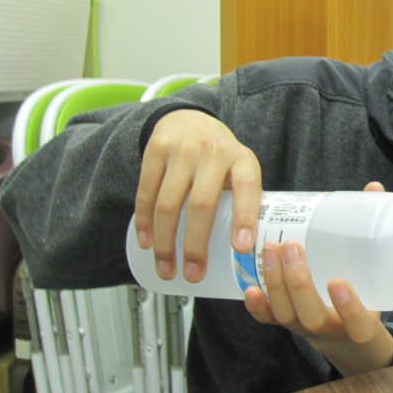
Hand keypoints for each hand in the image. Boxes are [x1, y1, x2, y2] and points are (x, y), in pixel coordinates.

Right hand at [134, 109, 261, 282]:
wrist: (189, 119)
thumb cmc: (220, 156)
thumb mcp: (240, 169)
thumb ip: (243, 200)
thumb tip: (247, 252)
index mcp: (242, 160)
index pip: (248, 188)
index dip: (245, 218)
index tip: (242, 248)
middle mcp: (213, 152)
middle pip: (202, 204)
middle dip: (195, 245)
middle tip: (193, 273)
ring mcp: (182, 150)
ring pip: (169, 204)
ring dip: (165, 242)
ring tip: (166, 268)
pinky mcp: (155, 151)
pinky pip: (146, 193)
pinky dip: (145, 223)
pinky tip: (147, 243)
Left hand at [243, 181, 392, 375]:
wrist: (348, 340)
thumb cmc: (366, 300)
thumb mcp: (379, 277)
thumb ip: (375, 234)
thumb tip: (373, 189)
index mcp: (362, 325)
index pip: (359, 324)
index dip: (348, 307)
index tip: (338, 281)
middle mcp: (332, 330)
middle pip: (312, 316)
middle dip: (298, 282)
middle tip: (290, 247)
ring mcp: (306, 329)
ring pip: (286, 314)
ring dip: (275, 283)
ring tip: (269, 248)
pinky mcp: (288, 325)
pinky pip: (269, 320)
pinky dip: (257, 306)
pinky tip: (249, 287)